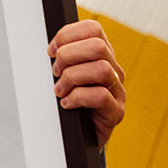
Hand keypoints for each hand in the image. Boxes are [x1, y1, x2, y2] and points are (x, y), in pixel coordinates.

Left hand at [48, 20, 125, 146]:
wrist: (79, 138)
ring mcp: (117, 91)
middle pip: (98, 46)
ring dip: (72, 78)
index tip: (51, 51)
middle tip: (55, 72)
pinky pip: (101, 96)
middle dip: (68, 56)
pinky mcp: (116, 112)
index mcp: (101, 56)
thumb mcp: (63, 76)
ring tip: (60, 90)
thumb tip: (49, 49)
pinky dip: (77, 98)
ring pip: (101, 69)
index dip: (68, 35)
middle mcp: (113, 70)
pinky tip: (67, 104)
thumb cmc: (70, 103)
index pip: (92, 29)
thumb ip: (62, 59)